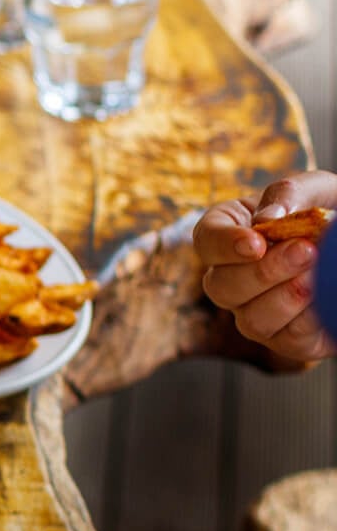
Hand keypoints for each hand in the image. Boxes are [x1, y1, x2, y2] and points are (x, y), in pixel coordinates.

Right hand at [195, 170, 336, 361]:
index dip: (224, 245)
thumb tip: (268, 218)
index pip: (206, 240)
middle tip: (305, 251)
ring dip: (284, 299)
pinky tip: (324, 296)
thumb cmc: (329, 211)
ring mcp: (255, 313)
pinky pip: (286, 340)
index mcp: (230, 235)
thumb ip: (289, 194)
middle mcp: (232, 279)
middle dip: (262, 273)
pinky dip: (307, 320)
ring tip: (317, 276)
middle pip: (220, 287)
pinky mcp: (286, 339)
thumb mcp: (315, 190)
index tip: (257, 242)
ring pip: (250, 321)